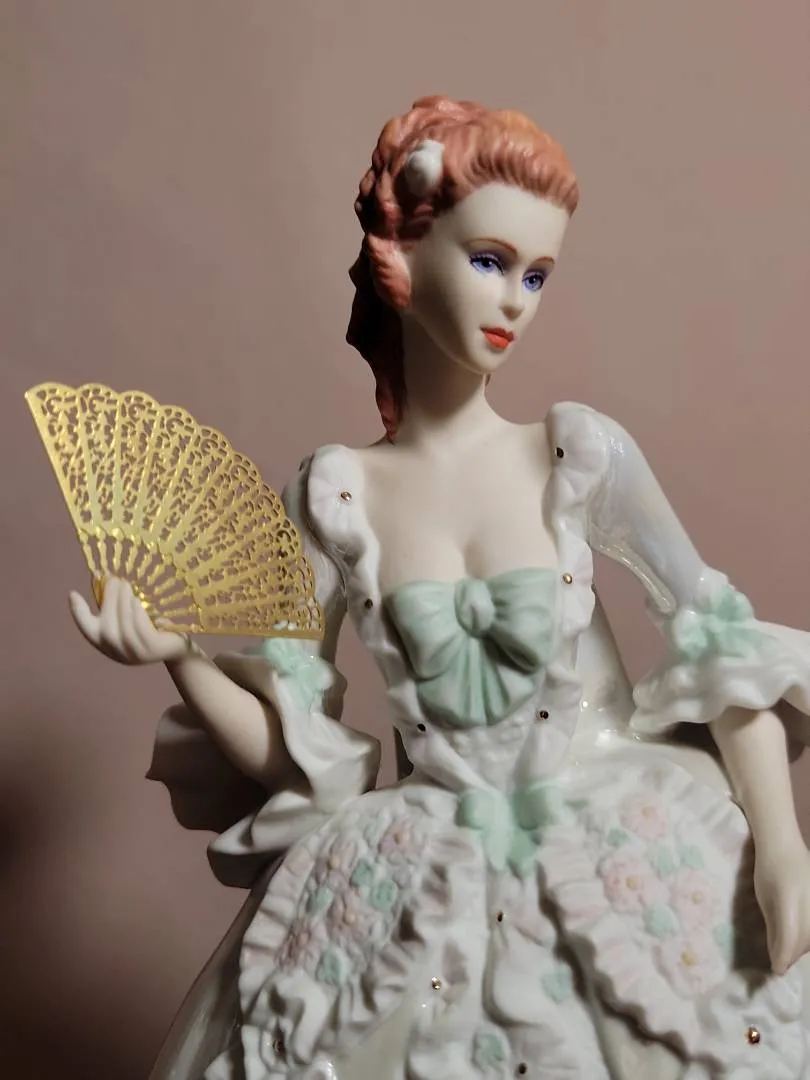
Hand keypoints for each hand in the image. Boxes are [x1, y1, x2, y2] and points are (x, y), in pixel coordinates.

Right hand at [69, 577, 191, 664]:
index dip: (78, 613)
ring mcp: (134, 654)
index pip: (87, 630)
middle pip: (105, 628)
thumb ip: (114, 602)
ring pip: (122, 628)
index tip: (73, 594)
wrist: (176, 648)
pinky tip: (137, 601)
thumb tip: (103, 575)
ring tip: (126, 586)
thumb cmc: (151, 628)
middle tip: (114, 580)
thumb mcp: (130, 615)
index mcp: (107, 644)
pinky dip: (136, 614)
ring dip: (122, 604)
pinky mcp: (151, 650)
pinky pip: (140, 631)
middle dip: (108, 601)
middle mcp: (117, 653)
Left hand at [754, 841, 809, 973]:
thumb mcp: (765, 900)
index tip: (777, 970)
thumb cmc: (768, 870)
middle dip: (792, 953)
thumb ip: (774, 928)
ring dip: (802, 946)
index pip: (790, 936)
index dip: (783, 957)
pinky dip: (809, 935)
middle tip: (780, 958)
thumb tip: (778, 957)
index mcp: (788, 899)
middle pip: (805, 940)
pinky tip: (801, 934)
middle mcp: (809, 901)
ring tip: (789, 945)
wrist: (784, 845)